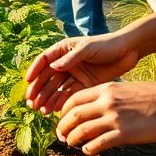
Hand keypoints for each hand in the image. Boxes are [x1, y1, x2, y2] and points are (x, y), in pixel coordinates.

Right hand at [24, 34, 140, 114]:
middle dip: (38, 90)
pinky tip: (54, 110)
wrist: (128, 51)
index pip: (44, 60)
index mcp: (63, 50)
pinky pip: (69, 94)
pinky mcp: (84, 84)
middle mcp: (66, 63)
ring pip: (57, 89)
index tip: (28, 81)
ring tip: (42, 110)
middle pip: (48, 77)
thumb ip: (71, 58)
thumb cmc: (106, 44)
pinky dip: (61, 102)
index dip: (35, 70)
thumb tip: (53, 67)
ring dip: (48, 99)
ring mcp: (75, 75)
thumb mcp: (88, 48)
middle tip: (31, 103)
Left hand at [55, 81, 155, 155]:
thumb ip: (108, 97)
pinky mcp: (124, 134)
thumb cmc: (154, 96)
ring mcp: (114, 119)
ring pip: (82, 130)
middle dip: (63, 126)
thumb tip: (96, 109)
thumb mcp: (125, 89)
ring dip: (72, 139)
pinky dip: (89, 149)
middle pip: (73, 115)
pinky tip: (88, 151)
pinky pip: (98, 144)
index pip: (73, 99)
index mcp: (105, 89)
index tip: (62, 118)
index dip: (63, 111)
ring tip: (71, 143)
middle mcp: (106, 102)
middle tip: (61, 135)